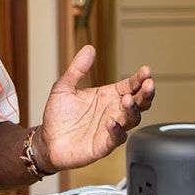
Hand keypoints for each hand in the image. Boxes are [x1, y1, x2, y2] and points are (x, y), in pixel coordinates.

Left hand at [36, 44, 153, 171]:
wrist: (47, 141)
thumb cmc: (58, 116)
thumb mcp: (64, 87)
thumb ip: (77, 69)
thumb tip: (89, 48)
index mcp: (108, 96)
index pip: (130, 85)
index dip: (140, 78)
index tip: (146, 71)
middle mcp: (113, 111)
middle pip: (139, 102)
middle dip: (146, 93)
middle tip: (148, 84)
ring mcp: (111, 128)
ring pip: (132, 119)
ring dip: (132, 109)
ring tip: (126, 100)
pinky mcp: (104, 145)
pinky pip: (117, 138)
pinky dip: (116, 130)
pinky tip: (111, 121)